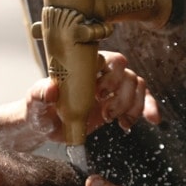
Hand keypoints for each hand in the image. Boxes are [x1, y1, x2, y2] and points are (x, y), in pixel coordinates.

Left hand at [25, 51, 160, 140]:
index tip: (99, 94)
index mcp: (83, 68)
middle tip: (106, 112)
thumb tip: (51, 89)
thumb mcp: (35, 104)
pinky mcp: (119, 103)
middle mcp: (100, 74)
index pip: (107, 59)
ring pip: (136, 84)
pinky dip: (148, 108)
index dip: (110, 75)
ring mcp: (112, 88)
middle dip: (121, 93)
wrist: (46, 126)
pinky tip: (150, 120)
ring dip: (132, 104)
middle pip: (125, 72)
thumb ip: (40, 95)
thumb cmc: (40, 110)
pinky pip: (142, 99)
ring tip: (116, 121)